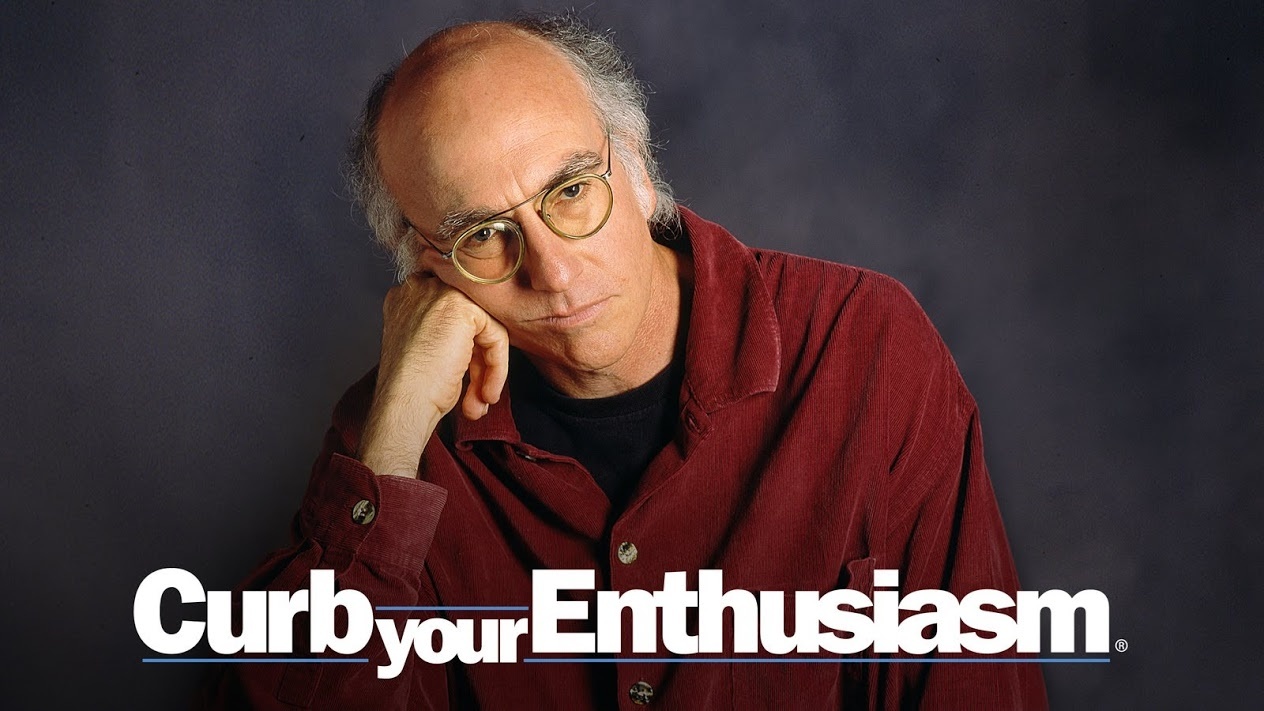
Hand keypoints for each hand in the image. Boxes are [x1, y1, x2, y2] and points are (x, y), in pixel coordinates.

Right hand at [358, 274, 509, 477]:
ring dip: (488, 370)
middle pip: (470, 319)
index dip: (468, 346)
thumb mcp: (427, 350)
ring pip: (485, 328)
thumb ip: (448, 334)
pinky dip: (496, 368)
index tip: (472, 378)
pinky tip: (485, 393)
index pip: (453, 312)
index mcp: (406, 299)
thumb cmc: (411, 390)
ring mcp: (439, 294)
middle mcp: (419, 289)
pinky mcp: (461, 307)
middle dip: (479, 361)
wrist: (403, 404)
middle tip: (477, 395)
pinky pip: (495, 335)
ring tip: (479, 401)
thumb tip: (482, 340)